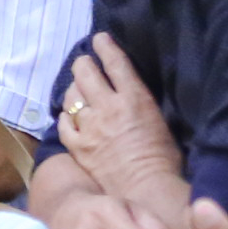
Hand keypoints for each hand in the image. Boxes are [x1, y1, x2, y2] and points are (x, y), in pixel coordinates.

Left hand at [56, 36, 181, 205]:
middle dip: (83, 63)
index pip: (116, 63)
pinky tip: (69, 117)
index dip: (105, 47)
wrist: (147, 189)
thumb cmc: (164, 159)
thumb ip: (140, 103)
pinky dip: (65, 117)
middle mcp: (108, 107)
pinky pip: (63, 124)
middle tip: (84, 63)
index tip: (99, 39)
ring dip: (73, 89)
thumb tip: (130, 94)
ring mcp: (89, 127)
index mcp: (134, 99)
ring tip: (77, 90)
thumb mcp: (160, 121)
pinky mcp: (77, 146)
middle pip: (86, 73)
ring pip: (71, 96)